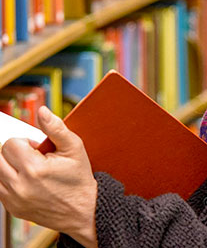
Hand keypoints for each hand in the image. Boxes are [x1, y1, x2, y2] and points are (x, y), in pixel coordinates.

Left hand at [0, 106, 97, 247]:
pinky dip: (9, 180)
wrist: (83, 211)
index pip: (10, 143)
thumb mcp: (73, 147)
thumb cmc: (79, 178)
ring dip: (9, 166)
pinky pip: (0, 188)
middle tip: (32, 156)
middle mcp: (20, 186)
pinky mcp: (13, 209)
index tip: (37, 147)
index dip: (24, 141)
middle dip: (14, 152)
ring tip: (30, 168)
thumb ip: (55, 127)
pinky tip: (28, 180)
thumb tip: (42, 111)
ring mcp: (14, 200)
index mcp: (34, 169)